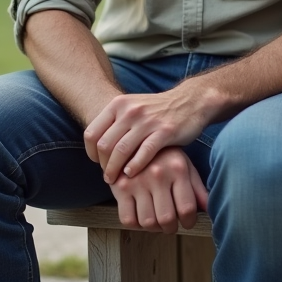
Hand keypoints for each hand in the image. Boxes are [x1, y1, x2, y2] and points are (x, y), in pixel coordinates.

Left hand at [85, 88, 210, 183]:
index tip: (98, 163)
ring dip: (115, 170)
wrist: (190, 101)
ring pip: (121, 150)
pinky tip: (132, 174)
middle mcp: (130, 111)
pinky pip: (144, 153)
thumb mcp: (133, 108)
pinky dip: (135, 167)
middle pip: (105, 145)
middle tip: (107, 176)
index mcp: (118, 104)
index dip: (91, 153)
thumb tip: (97, 148)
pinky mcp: (164, 131)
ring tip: (116, 180)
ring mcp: (147, 121)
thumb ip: (115, 123)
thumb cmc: (158, 110)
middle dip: (103, 165)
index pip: (92, 133)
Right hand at [110, 147, 208, 232]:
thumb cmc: (164, 157)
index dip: (189, 222)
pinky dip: (136, 224)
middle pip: (167, 219)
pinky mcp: (120, 187)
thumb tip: (209, 209)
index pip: (187, 208)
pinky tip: (141, 215)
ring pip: (147, 222)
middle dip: (171, 228)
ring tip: (156, 219)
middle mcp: (157, 175)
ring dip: (154, 227)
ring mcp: (137, 181)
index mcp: (177, 169)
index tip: (187, 222)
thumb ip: (197, 188)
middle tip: (170, 224)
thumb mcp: (184, 166)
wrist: (134, 141)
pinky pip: (128, 219)